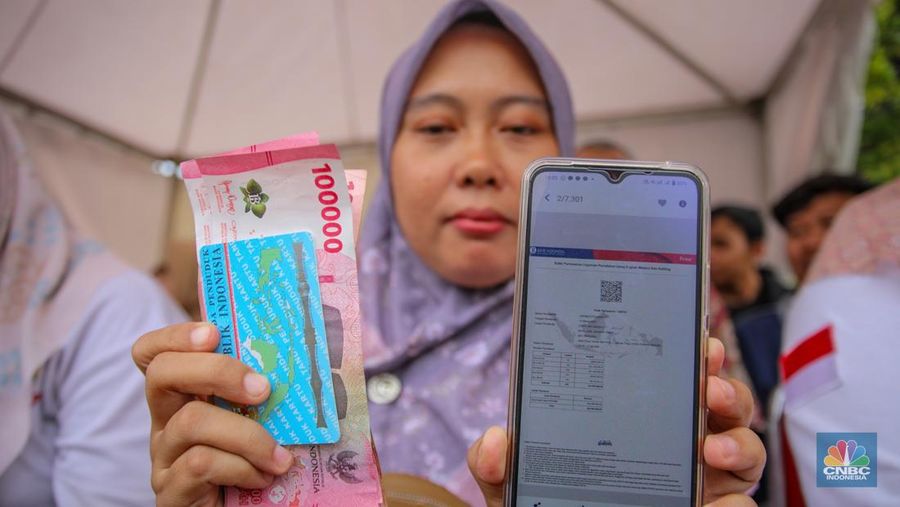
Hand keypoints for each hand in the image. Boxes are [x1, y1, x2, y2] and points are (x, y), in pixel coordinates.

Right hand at [132, 323, 293, 505]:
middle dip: (217, 370)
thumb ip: (260, 392)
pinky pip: (200, 464)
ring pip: (191, 421)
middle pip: (162, 374)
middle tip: (263, 388)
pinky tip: (262, 478)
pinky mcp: (170, 492)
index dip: (174, 336)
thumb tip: (300, 356)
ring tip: (279, 456)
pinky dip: (240, 467)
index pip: (154, 354)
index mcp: (184, 397)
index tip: (214, 332)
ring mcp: (163, 457)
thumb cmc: (256, 463)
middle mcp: (165, 422)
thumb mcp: (258, 420)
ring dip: (247, 435)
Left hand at [467, 337, 764, 506]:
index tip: (698, 342)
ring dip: (739, 442)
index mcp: (637, 420)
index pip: (672, 379)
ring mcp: (698, 481)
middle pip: (720, 407)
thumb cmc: (548, 501)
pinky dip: (736, 504)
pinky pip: (739, 506)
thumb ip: (497, 464)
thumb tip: (494, 441)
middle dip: (725, 388)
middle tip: (708, 386)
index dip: (692, 357)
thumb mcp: (519, 483)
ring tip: (711, 448)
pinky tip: (720, 503)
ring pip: (744, 451)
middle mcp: (677, 446)